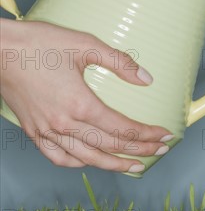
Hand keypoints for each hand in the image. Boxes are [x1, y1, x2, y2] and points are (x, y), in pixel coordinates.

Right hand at [0, 19, 173, 172]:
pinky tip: (92, 161)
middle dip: (140, 150)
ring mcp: (47, 131)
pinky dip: (79, 163)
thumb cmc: (39, 44)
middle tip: (161, 151)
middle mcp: (64, 123)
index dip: (148, 134)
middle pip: (110, 146)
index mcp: (80, 104)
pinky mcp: (34, 131)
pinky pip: (58, 157)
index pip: (123, 128)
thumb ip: (120, 62)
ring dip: (115, 164)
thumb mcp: (85, 45)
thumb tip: (147, 78)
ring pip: (88, 158)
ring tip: (136, 166)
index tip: (165, 136)